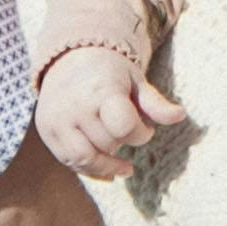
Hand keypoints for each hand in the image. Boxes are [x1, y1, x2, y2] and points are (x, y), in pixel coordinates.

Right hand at [36, 48, 188, 178]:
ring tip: (122, 166)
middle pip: (107, 144)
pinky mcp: (46, 130)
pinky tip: (105, 169)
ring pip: (86, 159)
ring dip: (107, 166)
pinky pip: (68, 161)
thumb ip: (155, 103)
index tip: (145, 129)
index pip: (123, 126)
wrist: (69, 55)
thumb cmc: (110, 71)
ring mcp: (57, 119)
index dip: (140, 133)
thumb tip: (180, 115)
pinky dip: (89, 169)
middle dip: (122, 142)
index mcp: (100, 89)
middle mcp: (75, 105)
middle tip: (128, 132)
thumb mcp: (136, 81)